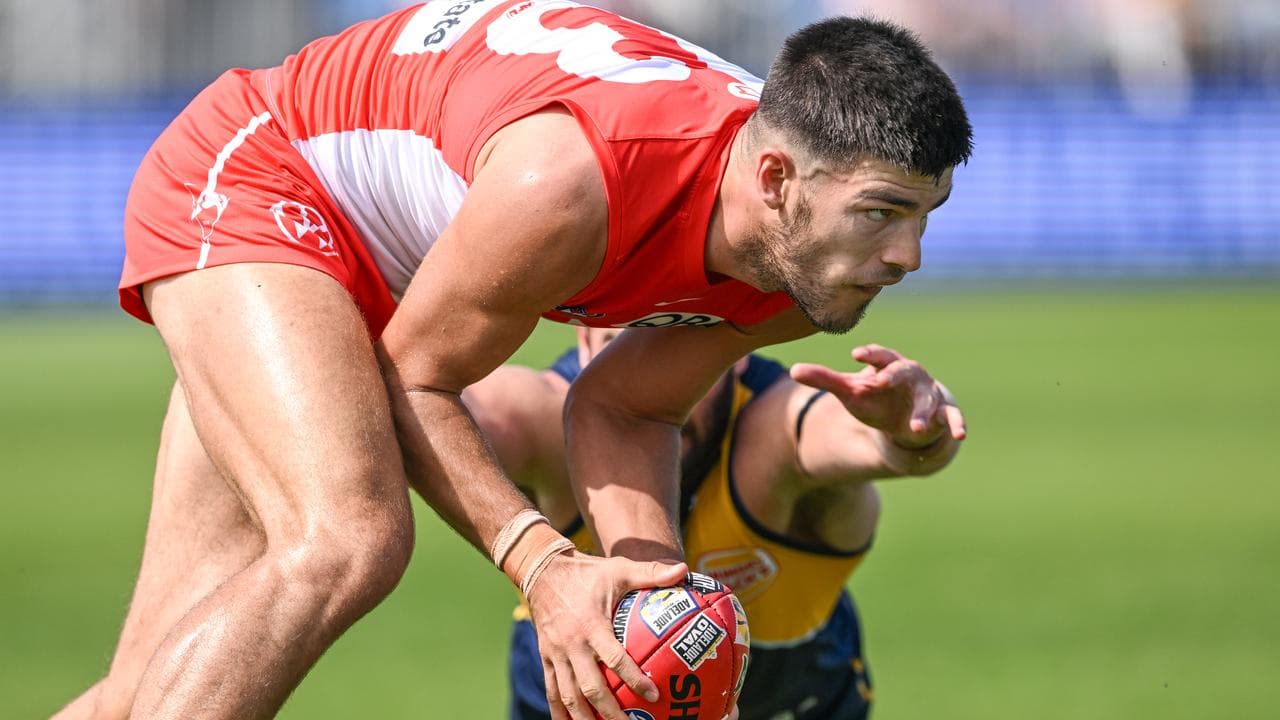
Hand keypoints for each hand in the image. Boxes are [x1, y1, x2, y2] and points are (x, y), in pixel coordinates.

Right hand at [526, 551, 687, 719]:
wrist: (542, 570)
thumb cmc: (587, 571)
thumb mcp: (619, 568)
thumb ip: (650, 572)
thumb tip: (684, 570)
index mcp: (592, 626)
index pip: (614, 659)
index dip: (634, 679)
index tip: (653, 696)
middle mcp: (572, 644)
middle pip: (591, 688)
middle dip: (611, 713)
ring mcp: (556, 654)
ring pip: (569, 696)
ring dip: (585, 719)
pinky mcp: (546, 657)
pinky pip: (552, 690)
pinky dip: (560, 712)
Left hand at [790, 344, 965, 448]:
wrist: (903, 416)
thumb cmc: (875, 397)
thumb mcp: (850, 391)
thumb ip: (824, 379)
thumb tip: (792, 369)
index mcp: (888, 365)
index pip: (880, 356)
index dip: (870, 354)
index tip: (855, 355)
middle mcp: (911, 375)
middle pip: (905, 370)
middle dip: (893, 375)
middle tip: (879, 382)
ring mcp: (928, 394)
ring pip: (928, 398)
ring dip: (923, 411)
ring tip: (914, 427)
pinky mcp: (941, 413)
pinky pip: (952, 416)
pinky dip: (957, 423)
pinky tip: (961, 434)